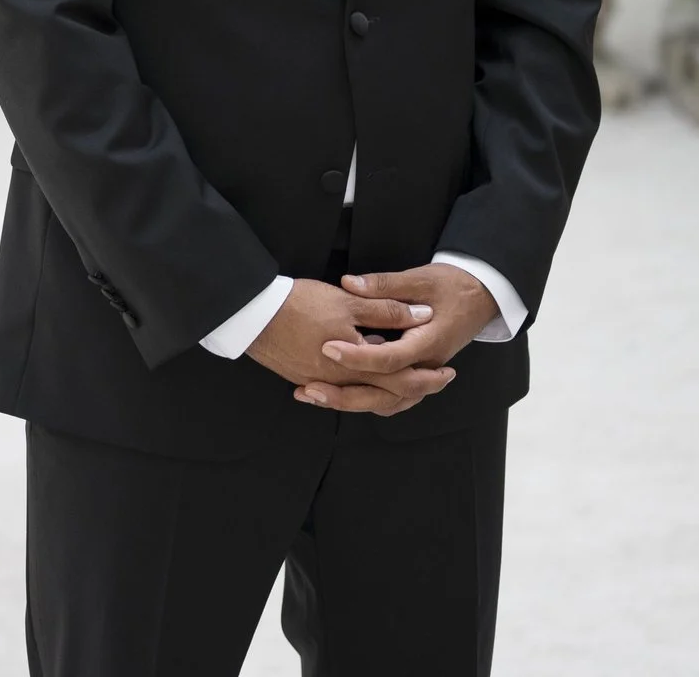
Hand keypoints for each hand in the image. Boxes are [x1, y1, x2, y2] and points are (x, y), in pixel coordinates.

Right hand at [245, 278, 453, 416]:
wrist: (252, 314)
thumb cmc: (300, 305)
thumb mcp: (348, 301)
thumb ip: (387, 311)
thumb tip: (422, 314)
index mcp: (355, 364)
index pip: (401, 379)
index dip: (427, 377)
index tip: (446, 372)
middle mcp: (340, 381)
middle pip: (385, 395)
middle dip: (415, 389)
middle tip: (437, 381)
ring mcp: (320, 382)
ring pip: (362, 396)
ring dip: (387, 391)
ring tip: (403, 380)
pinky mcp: (304, 377)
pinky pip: (340, 391)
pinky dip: (359, 388)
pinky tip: (362, 375)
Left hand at [290, 264, 500, 413]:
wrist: (482, 296)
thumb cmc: (453, 285)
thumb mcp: (420, 278)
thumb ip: (384, 285)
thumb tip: (348, 283)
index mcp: (428, 342)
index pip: (389, 359)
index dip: (357, 356)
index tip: (327, 347)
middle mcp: (427, 366)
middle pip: (386, 394)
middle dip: (346, 394)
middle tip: (311, 388)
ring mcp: (423, 374)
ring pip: (388, 403)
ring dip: (352, 403)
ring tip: (315, 396)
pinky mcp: (417, 375)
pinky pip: (392, 399)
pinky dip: (366, 400)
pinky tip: (339, 394)